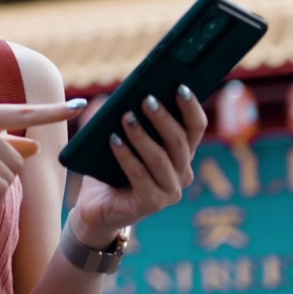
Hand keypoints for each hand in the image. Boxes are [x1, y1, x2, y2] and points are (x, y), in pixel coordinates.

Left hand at [72, 86, 207, 246]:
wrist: (97, 206)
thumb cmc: (110, 167)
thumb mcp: (120, 137)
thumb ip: (127, 117)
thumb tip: (125, 93)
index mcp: (181, 153)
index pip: (195, 127)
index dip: (191, 107)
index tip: (180, 86)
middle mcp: (182, 173)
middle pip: (180, 142)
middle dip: (163, 118)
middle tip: (146, 99)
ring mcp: (170, 191)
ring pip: (161, 159)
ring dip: (143, 136)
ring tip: (126, 117)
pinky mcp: (152, 204)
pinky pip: (140, 177)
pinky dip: (127, 157)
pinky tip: (114, 141)